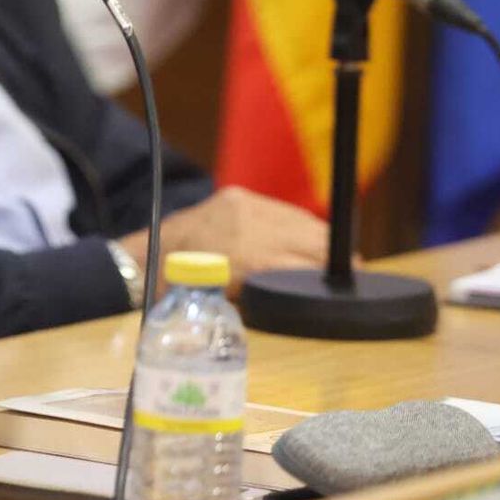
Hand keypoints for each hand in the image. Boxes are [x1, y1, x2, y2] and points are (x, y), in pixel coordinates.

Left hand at [119, 185, 330, 296]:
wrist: (146, 258)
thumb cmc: (183, 293)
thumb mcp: (228, 303)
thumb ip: (267, 294)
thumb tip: (307, 293)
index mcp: (243, 255)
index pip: (303, 264)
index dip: (329, 275)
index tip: (349, 284)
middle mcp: (246, 223)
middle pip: (309, 237)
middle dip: (334, 256)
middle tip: (353, 272)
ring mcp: (242, 205)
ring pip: (300, 219)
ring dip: (321, 238)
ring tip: (338, 257)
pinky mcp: (239, 195)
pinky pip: (282, 210)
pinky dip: (299, 226)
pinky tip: (310, 239)